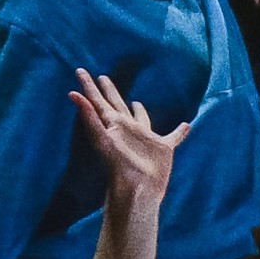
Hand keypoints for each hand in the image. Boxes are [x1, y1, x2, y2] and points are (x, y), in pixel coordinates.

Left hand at [68, 69, 178, 214]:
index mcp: (114, 124)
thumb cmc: (119, 165)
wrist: (139, 187)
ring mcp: (145, 138)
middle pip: (117, 104)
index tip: (80, 71)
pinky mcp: (162, 149)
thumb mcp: (100, 137)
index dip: (89, 86)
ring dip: (139, 110)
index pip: (99, 101)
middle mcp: (128, 128)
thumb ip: (88, 115)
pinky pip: (173, 137)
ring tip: (137, 102)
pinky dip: (180, 131)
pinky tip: (187, 125)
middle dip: (109, 91)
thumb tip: (72, 93)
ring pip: (142, 119)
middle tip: (103, 77)